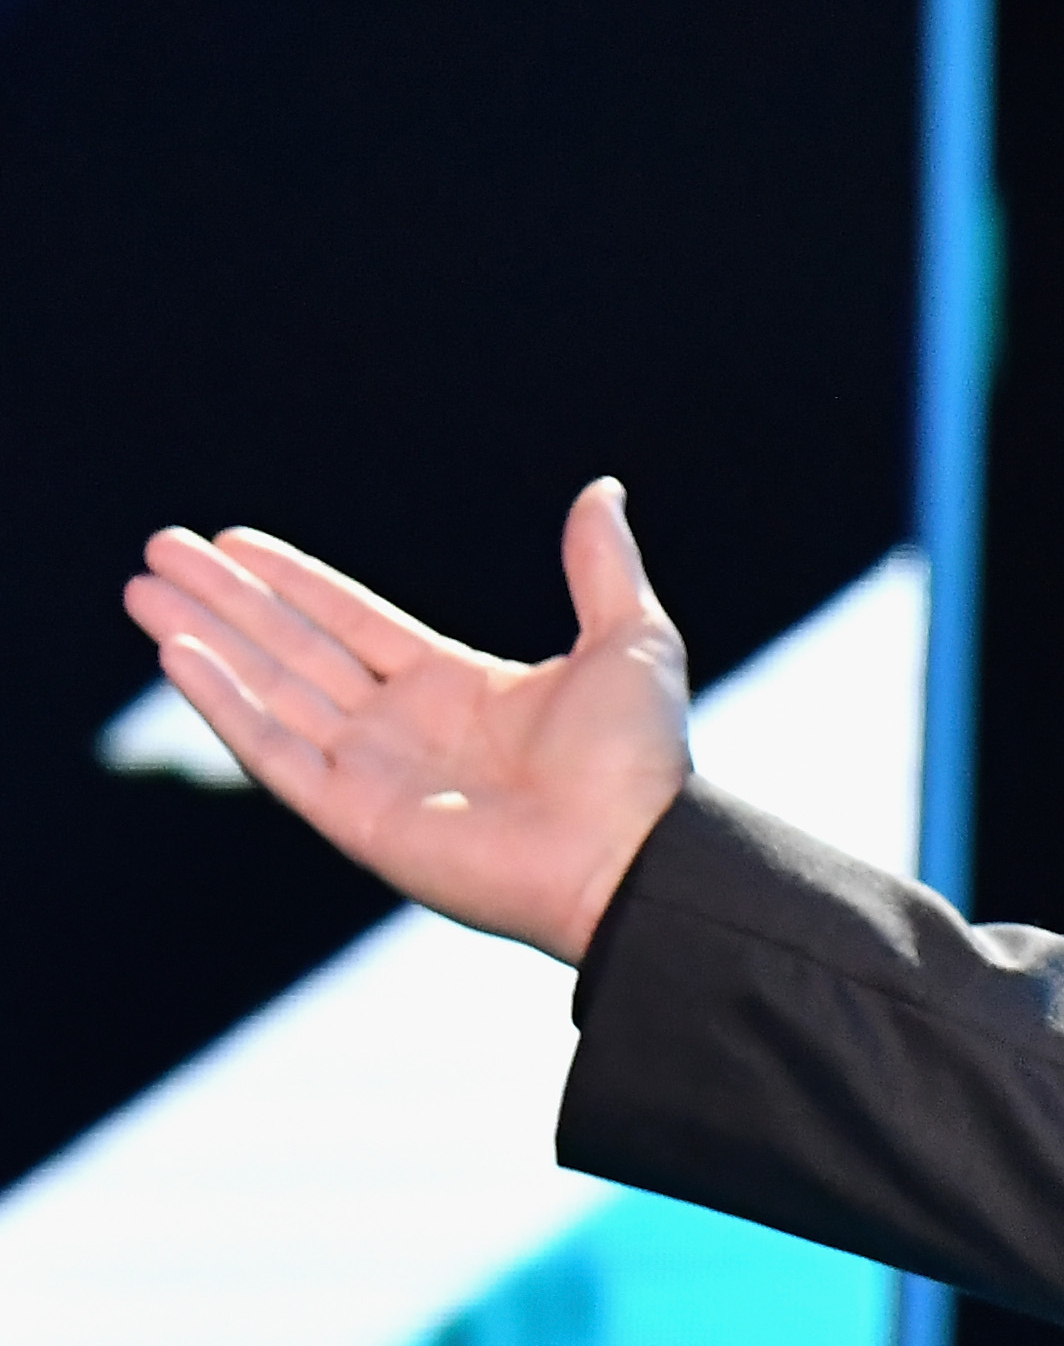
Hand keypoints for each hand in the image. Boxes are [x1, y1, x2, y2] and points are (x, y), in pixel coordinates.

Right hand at [121, 480, 693, 964]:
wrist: (632, 854)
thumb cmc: (638, 759)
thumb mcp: (629, 638)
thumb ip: (600, 566)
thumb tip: (601, 491)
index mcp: (460, 689)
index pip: (352, 622)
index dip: (292, 581)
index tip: (233, 540)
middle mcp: (406, 729)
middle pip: (293, 648)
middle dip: (226, 600)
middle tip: (161, 550)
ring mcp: (374, 775)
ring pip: (268, 690)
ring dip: (205, 638)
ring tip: (142, 589)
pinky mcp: (354, 818)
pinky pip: (273, 751)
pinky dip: (223, 703)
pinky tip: (176, 653)